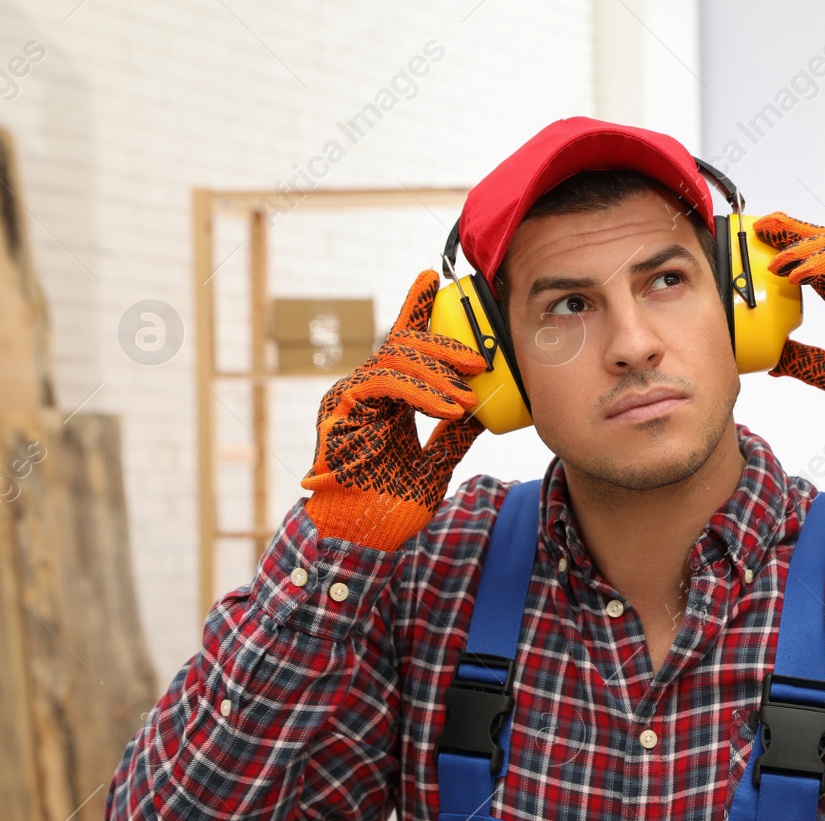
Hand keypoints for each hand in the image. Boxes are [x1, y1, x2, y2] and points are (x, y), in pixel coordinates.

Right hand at [301, 270, 485, 550]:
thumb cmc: (390, 505)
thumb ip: (452, 436)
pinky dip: (420, 392)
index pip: (402, 344)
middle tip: (481, 361)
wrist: (364, 536)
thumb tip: (483, 414)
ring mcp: (350, 397)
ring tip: (467, 399)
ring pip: (394, 359)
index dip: (414, 308)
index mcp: (386, 398)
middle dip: (444, 346)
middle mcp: (365, 390)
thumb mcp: (434, 464)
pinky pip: (383, 383)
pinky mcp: (341, 410)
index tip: (434, 279)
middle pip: (403, 345)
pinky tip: (447, 408)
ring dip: (438, 374)